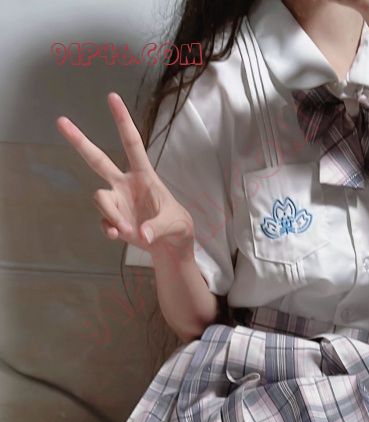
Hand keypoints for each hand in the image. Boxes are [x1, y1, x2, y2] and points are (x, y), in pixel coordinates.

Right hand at [56, 92, 194, 253]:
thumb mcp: (176, 225)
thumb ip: (158, 227)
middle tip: (60, 120)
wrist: (171, 247)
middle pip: (97, 159)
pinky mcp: (113, 220)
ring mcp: (118, 202)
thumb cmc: (178, 227)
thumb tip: (141, 233)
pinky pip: (103, 221)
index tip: (112, 97)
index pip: (132, 143)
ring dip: (110, 214)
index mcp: (143, 175)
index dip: (122, 120)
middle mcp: (125, 184)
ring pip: (99, 197)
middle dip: (79, 141)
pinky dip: (108, 229)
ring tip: (127, 230)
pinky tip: (118, 235)